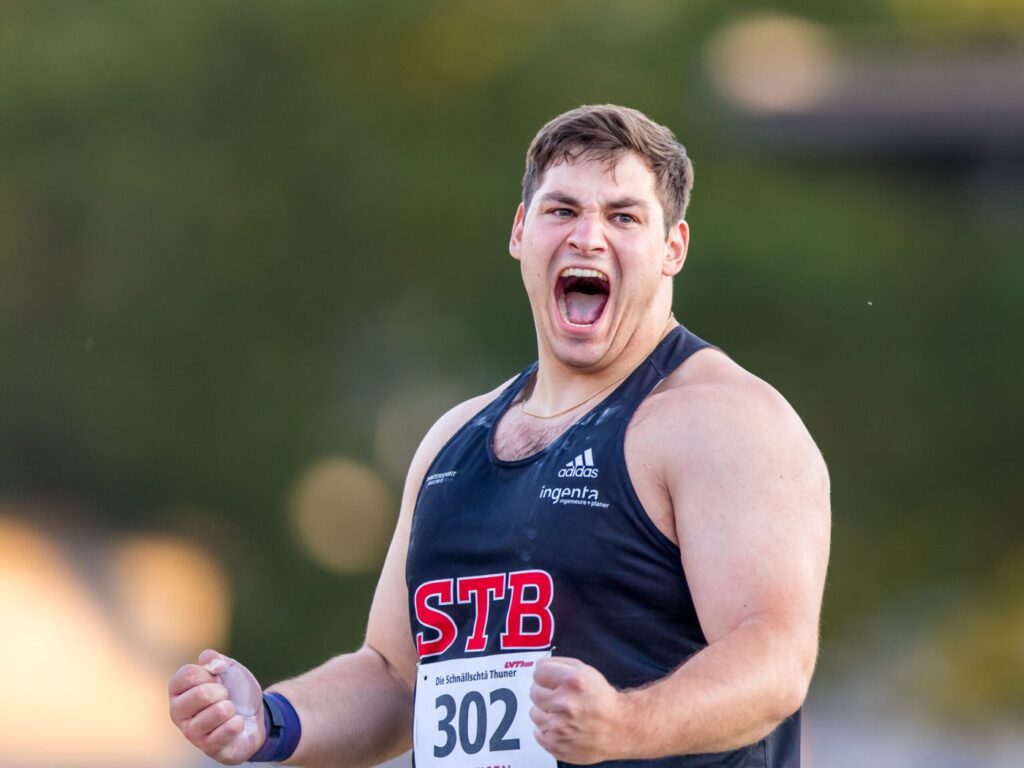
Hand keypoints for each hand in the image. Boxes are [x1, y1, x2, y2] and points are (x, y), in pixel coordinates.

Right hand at [168, 649, 266, 764]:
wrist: (255, 715)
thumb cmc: (235, 691)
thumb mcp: (228, 668)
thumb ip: (215, 659)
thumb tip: (209, 662)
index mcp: (178, 691)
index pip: (188, 674)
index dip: (210, 673)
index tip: (216, 679)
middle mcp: (178, 713)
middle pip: (201, 694)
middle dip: (222, 691)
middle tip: (225, 696)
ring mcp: (191, 733)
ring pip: (216, 713)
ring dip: (231, 708)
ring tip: (230, 711)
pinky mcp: (208, 748)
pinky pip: (226, 731)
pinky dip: (237, 724)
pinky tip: (236, 724)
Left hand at [529, 656, 627, 763]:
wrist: (619, 728)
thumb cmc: (602, 698)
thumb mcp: (586, 670)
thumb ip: (561, 663)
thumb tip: (539, 666)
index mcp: (572, 681)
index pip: (538, 673)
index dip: (545, 676)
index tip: (550, 680)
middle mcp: (565, 703)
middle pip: (534, 692)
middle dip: (545, 693)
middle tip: (559, 697)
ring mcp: (560, 727)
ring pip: (534, 714)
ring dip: (545, 712)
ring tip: (562, 713)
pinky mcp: (557, 745)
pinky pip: (538, 733)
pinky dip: (547, 730)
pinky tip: (561, 726)